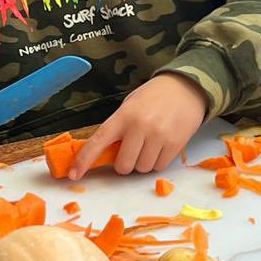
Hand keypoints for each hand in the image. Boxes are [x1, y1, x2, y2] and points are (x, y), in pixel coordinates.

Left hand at [69, 73, 206, 179]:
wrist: (188, 86)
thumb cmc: (155, 96)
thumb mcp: (131, 105)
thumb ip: (118, 127)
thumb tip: (105, 154)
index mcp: (124, 115)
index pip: (98, 141)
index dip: (83, 160)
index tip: (73, 174)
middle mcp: (140, 126)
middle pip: (123, 165)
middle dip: (125, 162)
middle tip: (132, 150)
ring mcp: (159, 136)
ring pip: (142, 168)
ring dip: (142, 162)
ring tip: (150, 144)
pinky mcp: (176, 143)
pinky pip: (159, 166)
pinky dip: (158, 161)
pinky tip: (162, 145)